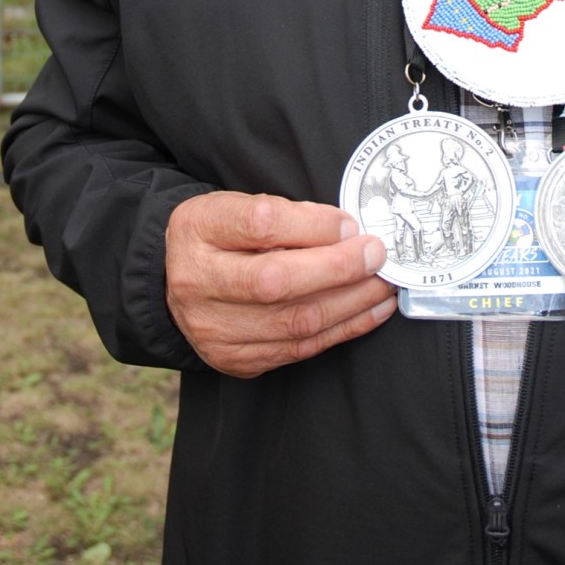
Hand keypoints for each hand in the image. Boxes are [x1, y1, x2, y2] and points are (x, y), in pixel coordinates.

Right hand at [165, 191, 396, 377]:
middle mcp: (196, 282)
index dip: (313, 226)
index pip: (260, 224)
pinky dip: (343, 329)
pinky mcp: (235, 359)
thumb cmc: (222, 234)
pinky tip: (370, 310)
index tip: (349, 225)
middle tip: (376, 255)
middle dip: (338, 269)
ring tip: (383, 283)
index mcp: (197, 228)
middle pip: (275, 281)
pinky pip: (299, 349)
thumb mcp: (240, 205)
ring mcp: (213, 328)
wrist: (181, 279)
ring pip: (293, 322)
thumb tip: (346, 231)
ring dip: (351, 303)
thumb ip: (287, 214)